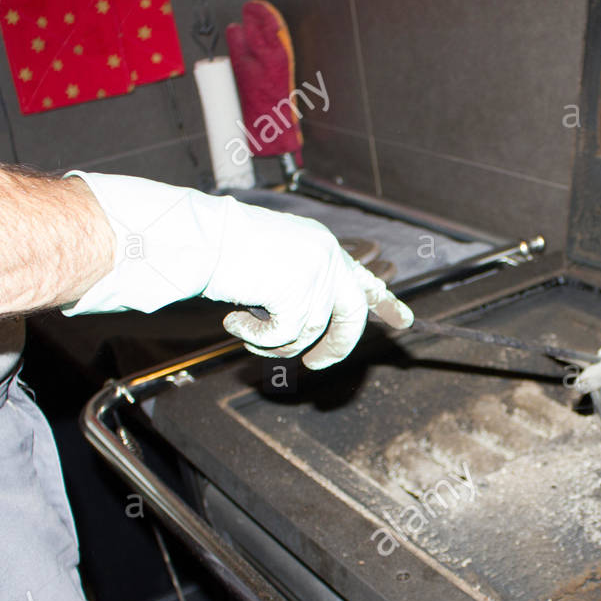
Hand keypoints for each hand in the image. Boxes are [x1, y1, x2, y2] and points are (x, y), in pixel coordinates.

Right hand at [62, 171, 412, 367]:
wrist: (195, 235)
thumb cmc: (218, 247)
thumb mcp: (271, 262)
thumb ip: (298, 285)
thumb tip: (309, 326)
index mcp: (321, 246)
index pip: (361, 278)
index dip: (383, 302)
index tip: (405, 322)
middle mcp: (326, 256)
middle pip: (352, 316)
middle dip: (336, 348)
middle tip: (316, 365)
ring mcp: (315, 274)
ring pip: (308, 333)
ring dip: (273, 342)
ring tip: (244, 326)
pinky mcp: (298, 293)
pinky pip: (284, 338)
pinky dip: (256, 338)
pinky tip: (234, 319)